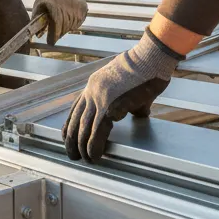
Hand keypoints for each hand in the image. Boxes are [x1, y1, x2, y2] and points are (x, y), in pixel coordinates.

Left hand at [32, 0, 88, 43]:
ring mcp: (78, 7)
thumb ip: (37, 20)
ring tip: (60, 21)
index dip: (53, 37)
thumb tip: (37, 35)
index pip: (56, 27)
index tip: (50, 42)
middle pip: (64, 28)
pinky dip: (72, 23)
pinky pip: (78, 22)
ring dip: (65, 28)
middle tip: (53, 34)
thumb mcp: (38, 5)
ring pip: (72, 26)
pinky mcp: (84, 8)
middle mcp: (69, 7)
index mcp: (56, 6)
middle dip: (58, 34)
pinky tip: (67, 17)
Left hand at [63, 28, 181, 162]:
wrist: (151, 58)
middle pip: (75, 119)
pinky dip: (95, 146)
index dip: (70, 125)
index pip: (75, 108)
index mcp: (94, 84)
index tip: (67, 137)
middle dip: (72, 139)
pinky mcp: (111, 106)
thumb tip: (139, 113)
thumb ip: (129, 100)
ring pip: (83, 127)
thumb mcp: (129, 86)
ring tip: (84, 159)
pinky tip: (95, 155)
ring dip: (81, 146)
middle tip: (72, 154)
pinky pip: (98, 131)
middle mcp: (92, 91)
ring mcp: (100, 98)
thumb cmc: (146, 70)